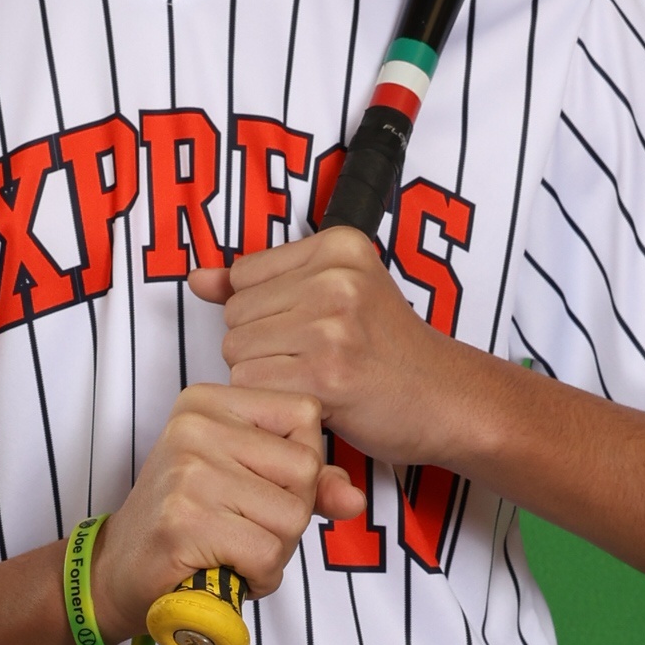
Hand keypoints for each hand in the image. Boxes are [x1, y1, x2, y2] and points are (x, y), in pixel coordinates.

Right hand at [86, 382, 366, 636]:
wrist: (118, 571)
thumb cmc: (186, 523)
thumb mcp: (247, 485)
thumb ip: (307, 482)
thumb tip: (355, 499)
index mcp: (208, 402)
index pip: (305, 415)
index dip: (301, 466)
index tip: (259, 487)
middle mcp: (195, 427)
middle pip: (304, 468)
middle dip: (291, 514)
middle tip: (245, 528)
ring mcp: (187, 472)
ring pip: (291, 516)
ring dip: (274, 551)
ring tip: (233, 550)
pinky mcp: (184, 521)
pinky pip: (266, 553)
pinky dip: (259, 576)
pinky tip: (227, 571)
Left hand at [201, 231, 476, 465]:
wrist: (447, 397)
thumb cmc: (390, 351)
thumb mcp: (334, 293)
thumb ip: (261, 282)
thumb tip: (198, 278)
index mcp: (339, 245)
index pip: (244, 275)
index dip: (266, 311)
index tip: (311, 325)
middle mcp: (336, 277)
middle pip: (235, 314)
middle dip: (263, 345)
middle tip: (316, 357)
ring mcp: (332, 325)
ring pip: (237, 350)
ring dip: (266, 375)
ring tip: (316, 376)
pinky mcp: (326, 374)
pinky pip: (251, 384)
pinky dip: (274, 399)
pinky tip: (315, 397)